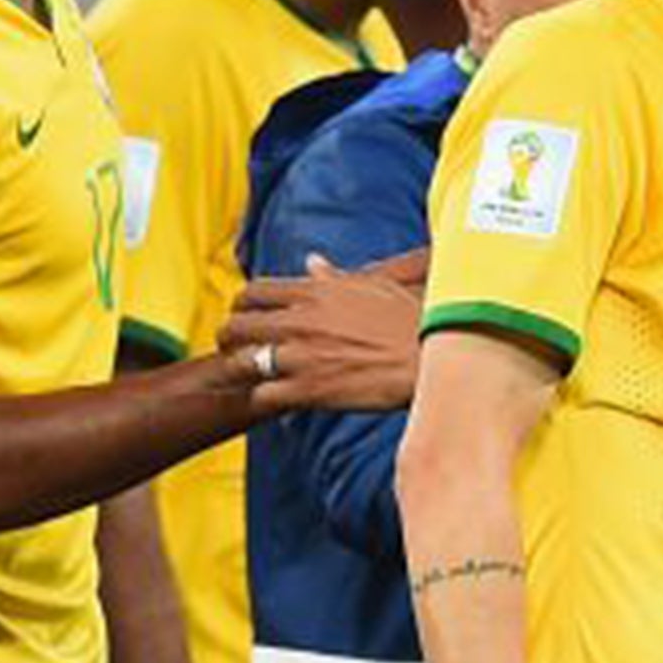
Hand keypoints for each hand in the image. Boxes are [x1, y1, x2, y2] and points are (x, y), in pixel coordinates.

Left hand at [220, 249, 424, 415]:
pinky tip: (274, 402)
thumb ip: (335, 276)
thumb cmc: (411, 320)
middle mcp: (300, 320)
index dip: (242, 305)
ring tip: (248, 379)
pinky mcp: (310, 390)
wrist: (432, 358)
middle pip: (237, 326)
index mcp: (314, 292)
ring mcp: (302, 356)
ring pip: (242, 362)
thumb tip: (312, 260)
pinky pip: (263, 396)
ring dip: (240, 372)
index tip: (246, 316)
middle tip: (235, 350)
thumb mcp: (373, 287)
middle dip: (230, 338)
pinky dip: (263, 400)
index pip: (254, 291)